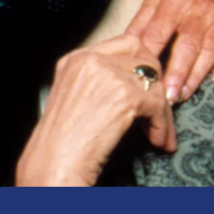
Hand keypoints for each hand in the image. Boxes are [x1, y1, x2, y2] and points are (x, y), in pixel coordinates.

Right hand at [16, 33, 174, 186]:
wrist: (52, 169)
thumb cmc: (59, 146)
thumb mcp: (73, 98)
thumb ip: (99, 80)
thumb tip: (134, 80)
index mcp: (76, 59)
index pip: (126, 43)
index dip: (143, 64)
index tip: (150, 83)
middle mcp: (91, 61)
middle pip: (144, 57)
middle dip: (157, 83)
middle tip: (159, 106)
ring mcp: (109, 76)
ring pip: (154, 83)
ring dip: (162, 110)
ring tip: (160, 131)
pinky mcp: (125, 96)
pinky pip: (157, 105)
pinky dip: (161, 124)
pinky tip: (158, 139)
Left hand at [126, 0, 213, 101]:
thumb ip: (141, 22)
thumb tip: (125, 49)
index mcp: (175, 0)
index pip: (158, 33)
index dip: (150, 58)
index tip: (143, 80)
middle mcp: (200, 8)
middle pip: (187, 46)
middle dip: (177, 74)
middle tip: (167, 98)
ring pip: (210, 51)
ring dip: (197, 76)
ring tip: (183, 95)